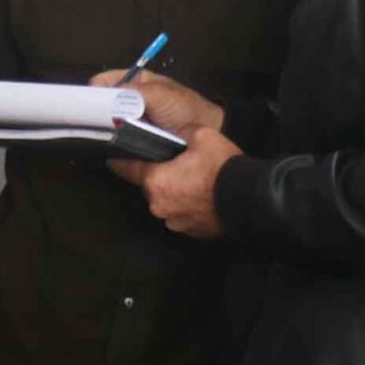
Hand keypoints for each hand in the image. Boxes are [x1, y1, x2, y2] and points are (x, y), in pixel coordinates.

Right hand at [89, 68, 222, 135]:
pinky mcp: (135, 136)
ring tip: (94, 134)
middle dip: (94, 110)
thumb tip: (103, 98)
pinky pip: (118, 136)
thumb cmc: (185, 108)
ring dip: (102, 127)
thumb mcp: (159, 94)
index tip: (82, 103)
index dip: (92, 90)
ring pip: (108, 120)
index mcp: (135, 81)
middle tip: (88, 122)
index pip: (104, 81)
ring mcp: (132, 119)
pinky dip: (112, 140)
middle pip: (102, 102)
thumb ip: (131, 92)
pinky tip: (106, 144)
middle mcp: (130, 98)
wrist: (207, 132)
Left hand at [109, 125, 240, 238]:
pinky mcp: (190, 232)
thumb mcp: (202, 136)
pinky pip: (182, 213)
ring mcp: (174, 222)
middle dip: (160, 175)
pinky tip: (204, 195)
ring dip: (175, 191)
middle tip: (179, 164)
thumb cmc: (225, 170)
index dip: (120, 160)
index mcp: (156, 182)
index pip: (127, 169)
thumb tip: (178, 132)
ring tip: (196, 180)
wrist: (252, 200)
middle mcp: (159, 205)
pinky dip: (188, 205)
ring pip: (167, 201)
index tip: (113, 155)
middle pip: (151, 185)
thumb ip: (182, 133)